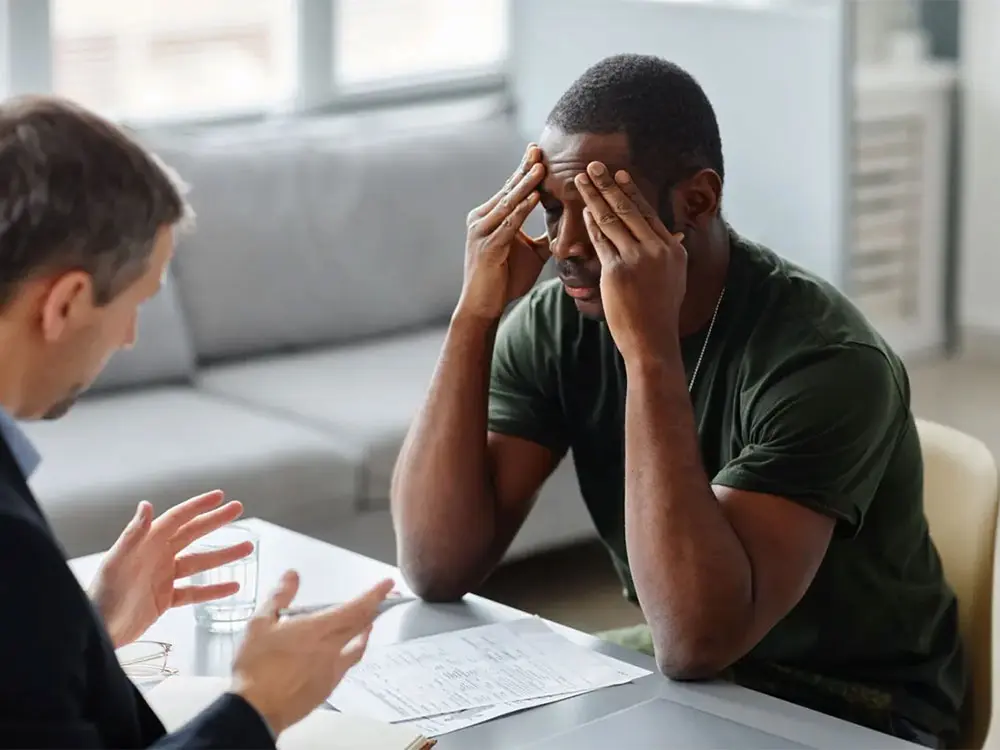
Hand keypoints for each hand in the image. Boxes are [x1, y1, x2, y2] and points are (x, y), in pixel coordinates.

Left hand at [90, 491, 253, 647]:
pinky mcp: (165, 599)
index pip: (178, 518)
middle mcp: (158, 556)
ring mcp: (163, 577)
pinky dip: (214, 589)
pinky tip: (233, 586)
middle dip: (215, 521)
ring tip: (248, 548)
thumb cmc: (102, 595)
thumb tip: (146, 505)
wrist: (97, 630)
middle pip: (193, 534)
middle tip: (238, 509)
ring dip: (223, 555)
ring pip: (200, 562)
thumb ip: (133, 534)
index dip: (198, 506)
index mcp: (147, 543)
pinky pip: (195, 591)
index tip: (220, 496)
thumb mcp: (116, 562)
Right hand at [231, 572, 394, 735]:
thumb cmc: (255, 667)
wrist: (256, 710)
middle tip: (384, 599)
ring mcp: (332, 670)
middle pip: (361, 626)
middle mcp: (330, 649)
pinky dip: (351, 653)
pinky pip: (346, 665)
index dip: (374, 595)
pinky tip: (344, 653)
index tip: (387, 585)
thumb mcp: (260, 624)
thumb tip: (292, 576)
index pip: (355, 608)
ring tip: (367, 625)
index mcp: (316, 630)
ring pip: (358, 647)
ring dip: (365, 632)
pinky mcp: (327, 688)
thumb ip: (280, 597)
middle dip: (376, 609)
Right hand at [457, 143, 550, 320]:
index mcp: (489, 217)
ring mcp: (482, 232)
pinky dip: (522, 209)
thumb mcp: (530, 253)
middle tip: (538, 149)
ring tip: (540, 167)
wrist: (483, 305)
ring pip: (508, 203)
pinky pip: (508, 224)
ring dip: (525, 185)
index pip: (510, 188)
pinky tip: (534, 197)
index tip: (538, 151)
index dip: (524, 170)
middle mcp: (481, 219)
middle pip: (508, 189)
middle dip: (524, 169)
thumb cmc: (504, 280)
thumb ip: (542, 237)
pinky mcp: (487, 247)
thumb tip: (563, 228)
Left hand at [575, 162, 687, 361]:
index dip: (630, 191)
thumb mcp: (675, 278)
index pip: (647, 212)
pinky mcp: (617, 270)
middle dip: (607, 184)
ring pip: (610, 220)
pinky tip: (583, 211)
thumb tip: (676, 236)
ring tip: (580, 182)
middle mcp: (657, 249)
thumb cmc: (660, 312)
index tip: (619, 175)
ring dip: (593, 197)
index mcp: (672, 248)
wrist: (652, 340)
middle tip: (593, 166)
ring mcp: (636, 258)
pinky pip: (600, 241)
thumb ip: (672, 253)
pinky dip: (590, 224)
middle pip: (627, 209)